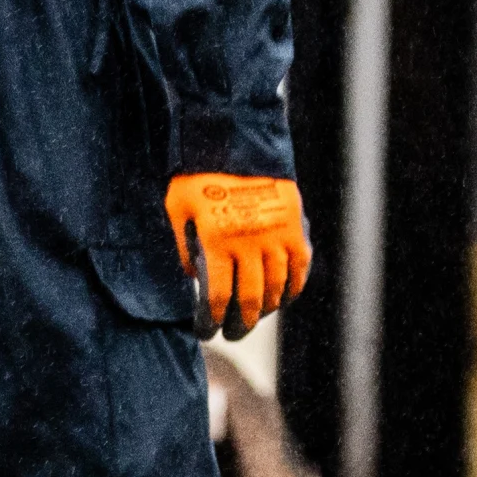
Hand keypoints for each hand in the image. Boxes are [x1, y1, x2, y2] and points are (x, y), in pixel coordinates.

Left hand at [164, 173, 309, 337]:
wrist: (234, 141)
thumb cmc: (196, 176)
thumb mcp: (176, 210)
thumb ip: (183, 247)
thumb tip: (195, 278)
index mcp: (217, 242)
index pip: (218, 298)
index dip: (211, 322)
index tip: (205, 332)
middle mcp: (250, 244)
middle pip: (250, 301)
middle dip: (239, 325)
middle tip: (231, 334)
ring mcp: (276, 236)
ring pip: (277, 288)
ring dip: (265, 310)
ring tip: (253, 319)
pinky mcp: (295, 227)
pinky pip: (300, 268)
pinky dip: (292, 288)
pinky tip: (281, 300)